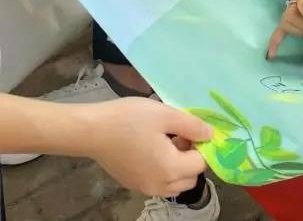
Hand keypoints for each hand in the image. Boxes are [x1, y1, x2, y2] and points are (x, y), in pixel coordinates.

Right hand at [88, 98, 211, 195]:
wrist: (92, 130)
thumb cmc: (129, 119)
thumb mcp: (164, 114)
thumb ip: (192, 125)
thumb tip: (210, 135)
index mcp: (171, 169)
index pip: (201, 163)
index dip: (201, 145)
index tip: (190, 128)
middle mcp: (160, 185)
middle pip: (190, 177)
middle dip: (191, 157)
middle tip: (178, 134)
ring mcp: (145, 187)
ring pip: (175, 183)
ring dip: (178, 166)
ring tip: (164, 141)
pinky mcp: (133, 184)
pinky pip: (158, 182)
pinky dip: (162, 170)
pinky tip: (149, 148)